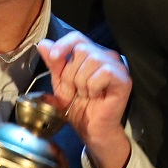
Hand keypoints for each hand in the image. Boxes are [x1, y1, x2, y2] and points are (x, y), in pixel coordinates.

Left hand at [35, 32, 132, 167]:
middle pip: (82, 49)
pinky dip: (94, 87)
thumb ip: (54, 64)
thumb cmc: (79, 107)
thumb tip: (43, 43)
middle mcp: (106, 56)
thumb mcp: (60, 84)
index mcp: (90, 54)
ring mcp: (117, 66)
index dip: (63, 44)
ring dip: (82, 82)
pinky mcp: (124, 79)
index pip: (77, 37)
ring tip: (86, 95)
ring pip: (92, 60)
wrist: (91, 130)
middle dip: (70, 74)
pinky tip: (96, 96)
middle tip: (75, 91)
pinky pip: (104, 72)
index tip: (53, 57)